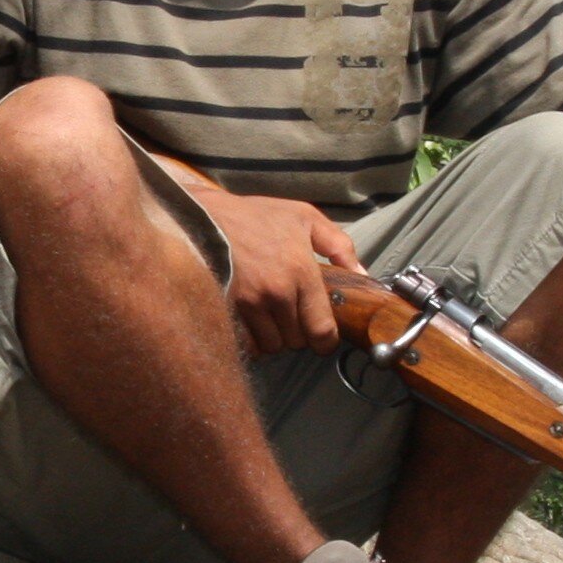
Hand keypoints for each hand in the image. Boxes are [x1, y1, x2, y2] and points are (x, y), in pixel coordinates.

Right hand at [192, 183, 359, 355]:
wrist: (200, 216)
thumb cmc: (253, 216)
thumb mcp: (303, 217)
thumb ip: (338, 244)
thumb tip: (362, 274)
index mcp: (300, 271)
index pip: (321, 330)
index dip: (325, 341)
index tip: (322, 337)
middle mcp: (276, 292)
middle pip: (296, 341)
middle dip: (296, 333)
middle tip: (290, 314)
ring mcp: (248, 305)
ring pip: (271, 346)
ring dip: (273, 337)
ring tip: (269, 316)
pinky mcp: (225, 312)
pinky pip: (246, 345)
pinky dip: (250, 339)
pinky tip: (250, 321)